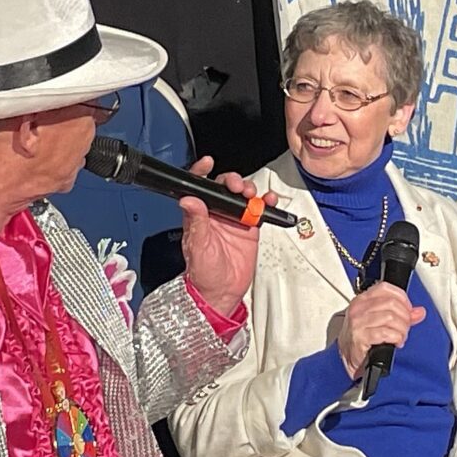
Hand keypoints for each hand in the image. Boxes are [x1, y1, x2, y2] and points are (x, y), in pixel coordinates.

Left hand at [180, 156, 277, 315]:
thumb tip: (188, 200)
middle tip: (237, 186)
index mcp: (199, 216)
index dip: (201, 172)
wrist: (221, 293)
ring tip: (252, 194)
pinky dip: (266, 203)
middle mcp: (216, 214)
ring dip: (249, 190)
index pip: (198, 188)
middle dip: (232, 181)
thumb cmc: (203, 273)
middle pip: (224, 188)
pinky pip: (259, 210)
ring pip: (243, 196)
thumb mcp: (197, 247)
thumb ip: (196, 223)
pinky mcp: (249, 228)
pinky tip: (268, 201)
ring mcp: (233, 220)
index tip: (207, 163)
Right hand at [336, 281, 425, 378]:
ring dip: (402, 329)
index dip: (402, 298)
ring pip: (391, 317)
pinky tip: (396, 342)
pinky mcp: (360, 337)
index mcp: (363, 300)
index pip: (385, 288)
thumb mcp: (380, 321)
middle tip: (405, 327)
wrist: (348, 357)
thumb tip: (419, 312)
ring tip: (401, 336)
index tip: (408, 310)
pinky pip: (386, 333)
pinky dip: (396, 338)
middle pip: (391, 303)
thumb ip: (401, 315)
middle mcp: (358, 308)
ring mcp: (358, 322)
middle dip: (405, 317)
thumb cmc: (362, 338)